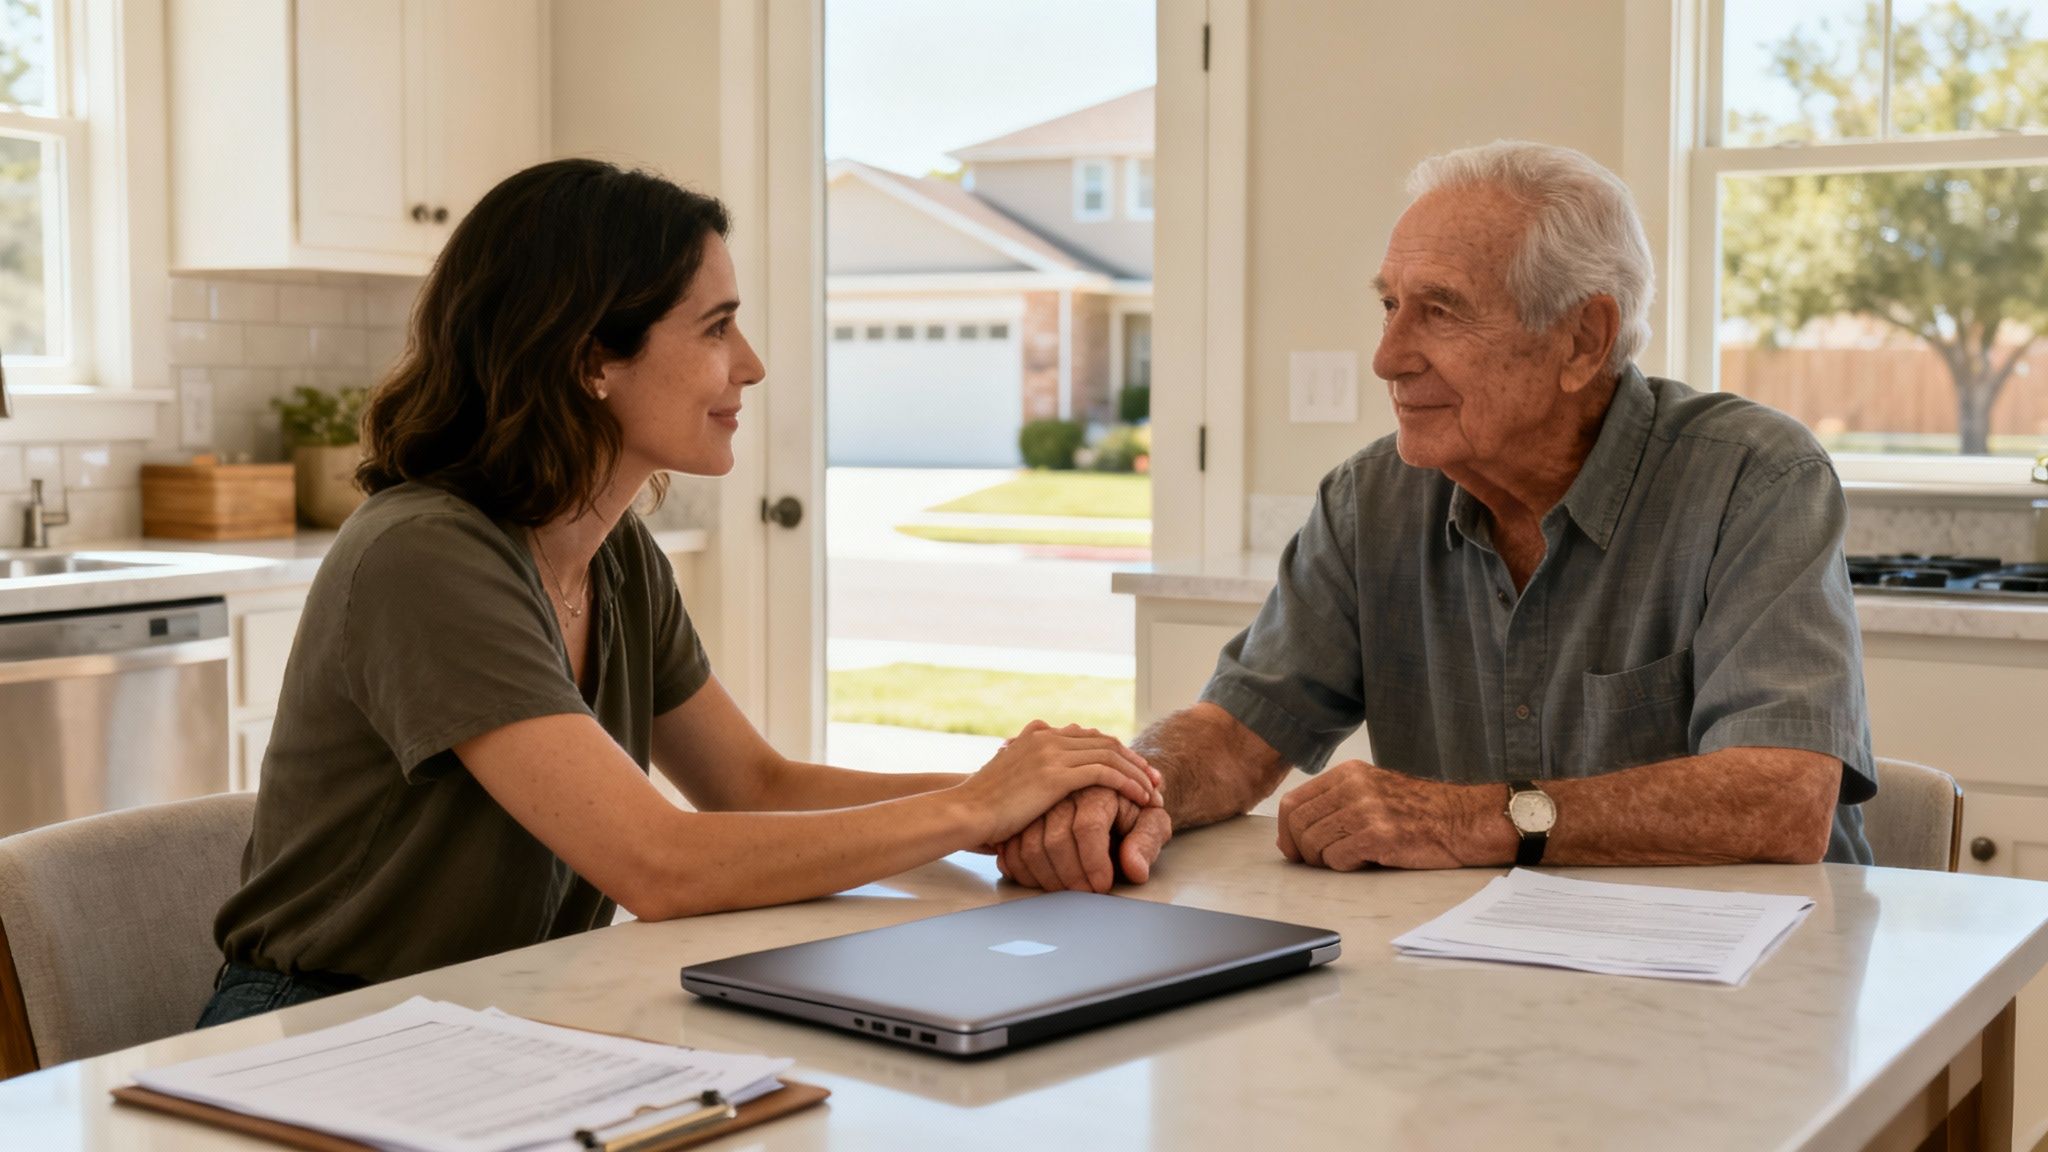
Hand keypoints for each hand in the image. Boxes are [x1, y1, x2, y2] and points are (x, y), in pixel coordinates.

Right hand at [953, 721, 1158, 845]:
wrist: (965, 812)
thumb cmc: (981, 806)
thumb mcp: (1004, 778)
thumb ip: (1024, 768)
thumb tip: (1031, 780)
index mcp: (1037, 736)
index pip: (1088, 736)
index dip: (1115, 752)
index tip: (1133, 768)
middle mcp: (1047, 737)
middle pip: (1105, 741)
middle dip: (1134, 760)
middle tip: (1154, 778)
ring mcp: (1052, 753)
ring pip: (1110, 755)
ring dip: (1137, 773)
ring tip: (1154, 791)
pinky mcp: (1056, 774)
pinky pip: (1105, 773)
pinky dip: (1128, 784)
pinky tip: (1141, 798)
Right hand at [996, 785, 1172, 891]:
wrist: (1118, 795)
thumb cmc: (1134, 814)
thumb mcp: (1150, 823)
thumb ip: (1146, 844)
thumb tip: (1134, 869)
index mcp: (1099, 786)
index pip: (1088, 828)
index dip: (1094, 864)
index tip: (1102, 886)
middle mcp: (1065, 789)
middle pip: (1056, 840)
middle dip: (1072, 877)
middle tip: (1087, 893)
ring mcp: (1040, 802)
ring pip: (1031, 845)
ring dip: (1049, 878)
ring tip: (1069, 889)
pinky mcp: (1024, 815)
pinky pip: (1014, 846)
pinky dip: (1024, 870)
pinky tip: (1045, 880)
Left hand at [1275, 760, 1507, 870]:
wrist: (1464, 820)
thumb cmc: (1419, 811)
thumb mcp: (1373, 793)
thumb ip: (1334, 805)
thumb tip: (1291, 836)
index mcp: (1349, 773)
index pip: (1293, 802)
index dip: (1287, 832)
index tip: (1293, 849)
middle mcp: (1354, 787)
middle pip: (1299, 825)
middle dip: (1302, 850)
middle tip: (1321, 861)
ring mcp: (1366, 810)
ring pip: (1314, 844)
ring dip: (1325, 861)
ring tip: (1351, 858)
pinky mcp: (1378, 836)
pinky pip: (1336, 860)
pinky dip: (1345, 866)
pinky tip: (1367, 860)